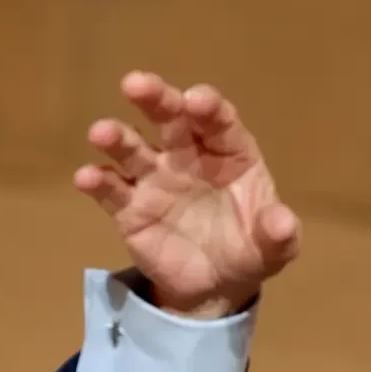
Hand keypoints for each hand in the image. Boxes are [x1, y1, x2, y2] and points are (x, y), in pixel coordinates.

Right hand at [74, 72, 299, 318]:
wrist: (216, 287)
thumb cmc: (250, 251)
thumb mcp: (275, 248)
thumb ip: (279, 234)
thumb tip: (283, 223)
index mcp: (229, 154)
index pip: (218, 122)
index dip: (208, 108)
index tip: (196, 100)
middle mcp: (188, 156)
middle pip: (170, 119)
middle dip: (156, 99)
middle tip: (136, 84)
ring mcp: (155, 178)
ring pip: (133, 149)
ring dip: (117, 138)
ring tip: (102, 133)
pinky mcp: (129, 207)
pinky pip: (110, 190)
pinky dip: (97, 182)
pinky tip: (88, 178)